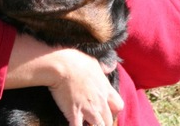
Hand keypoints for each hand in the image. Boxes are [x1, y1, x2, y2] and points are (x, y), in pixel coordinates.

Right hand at [5, 34, 122, 125]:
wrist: (60, 65)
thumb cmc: (75, 60)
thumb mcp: (93, 62)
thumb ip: (104, 67)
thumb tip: (112, 66)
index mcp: (105, 88)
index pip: (118, 105)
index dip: (114, 110)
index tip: (107, 109)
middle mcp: (100, 101)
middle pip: (108, 120)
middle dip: (103, 121)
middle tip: (95, 119)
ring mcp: (88, 109)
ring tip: (87, 123)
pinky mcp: (75, 113)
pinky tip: (74, 124)